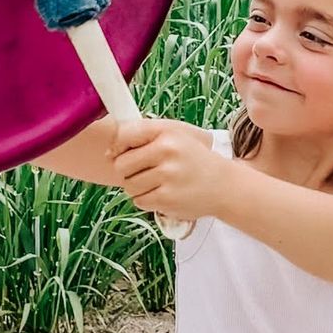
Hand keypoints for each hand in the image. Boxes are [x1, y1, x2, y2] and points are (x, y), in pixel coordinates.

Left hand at [107, 118, 224, 220]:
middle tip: (143, 172)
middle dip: (127, 171)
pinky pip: (138, 201)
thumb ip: (144, 136)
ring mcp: (167, 176)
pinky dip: (146, 200)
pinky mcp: (167, 198)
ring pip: (128, 185)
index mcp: (167, 132)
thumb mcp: (175, 136)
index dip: (117, 147)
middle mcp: (167, 151)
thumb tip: (109, 153)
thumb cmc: (194, 159)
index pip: (124, 135)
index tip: (121, 153)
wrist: (223, 185)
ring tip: (155, 183)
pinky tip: (162, 193)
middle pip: (121, 164)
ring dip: (136, 187)